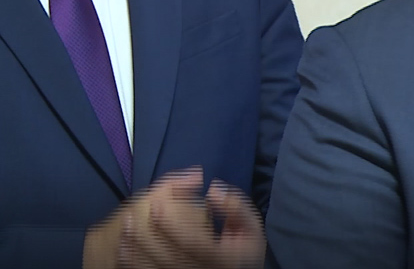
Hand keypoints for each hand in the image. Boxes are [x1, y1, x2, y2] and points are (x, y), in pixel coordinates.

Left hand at [83, 167, 264, 268]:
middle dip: (147, 235)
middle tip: (132, 214)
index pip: (193, 242)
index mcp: (222, 257)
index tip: (156, 205)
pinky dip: (134, 261)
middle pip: (169, 256)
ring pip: (156, 267)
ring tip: (126, 226)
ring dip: (137, 248)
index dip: (173, 224)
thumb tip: (212, 191)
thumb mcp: (251, 226)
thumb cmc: (244, 248)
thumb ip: (236, 208)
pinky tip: (125, 246)